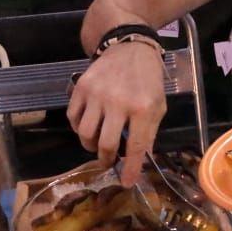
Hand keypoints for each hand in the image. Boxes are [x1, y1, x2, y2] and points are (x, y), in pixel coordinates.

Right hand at [66, 39, 167, 184]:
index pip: (136, 147)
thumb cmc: (148, 79)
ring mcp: (97, 94)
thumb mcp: (158, 106)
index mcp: (143, 108)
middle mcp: (118, 103)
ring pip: (84, 133)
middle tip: (109, 161)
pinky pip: (73, 117)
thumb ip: (149, 133)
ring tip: (98, 144)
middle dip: (106, 159)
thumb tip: (139, 161)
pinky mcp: (81, 87)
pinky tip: (88, 127)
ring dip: (90, 145)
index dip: (131, 168)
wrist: (129, 47)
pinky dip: (77, 128)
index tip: (127, 183)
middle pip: (105, 143)